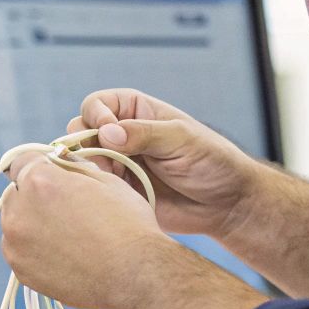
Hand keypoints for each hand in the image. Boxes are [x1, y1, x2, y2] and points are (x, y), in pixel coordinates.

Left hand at [0, 149, 169, 308]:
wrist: (135, 274)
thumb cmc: (127, 225)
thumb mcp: (104, 178)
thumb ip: (71, 166)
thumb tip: (58, 162)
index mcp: (39, 181)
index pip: (21, 161)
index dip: (39, 166)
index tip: (51, 176)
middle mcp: (20, 211)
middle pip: (15, 193)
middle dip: (33, 195)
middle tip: (64, 208)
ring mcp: (17, 245)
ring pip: (15, 223)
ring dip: (32, 222)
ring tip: (67, 234)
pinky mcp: (21, 271)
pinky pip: (20, 251)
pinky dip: (34, 249)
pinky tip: (63, 253)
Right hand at [65, 88, 263, 240]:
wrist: (227, 203)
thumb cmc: (212, 161)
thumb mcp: (181, 139)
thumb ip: (144, 133)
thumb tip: (105, 132)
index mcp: (136, 111)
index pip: (97, 104)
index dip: (95, 115)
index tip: (106, 132)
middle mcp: (122, 135)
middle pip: (81, 132)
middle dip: (86, 145)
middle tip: (107, 163)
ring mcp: (119, 164)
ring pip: (83, 162)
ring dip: (90, 170)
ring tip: (114, 182)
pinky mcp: (120, 192)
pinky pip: (94, 188)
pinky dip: (95, 191)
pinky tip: (113, 197)